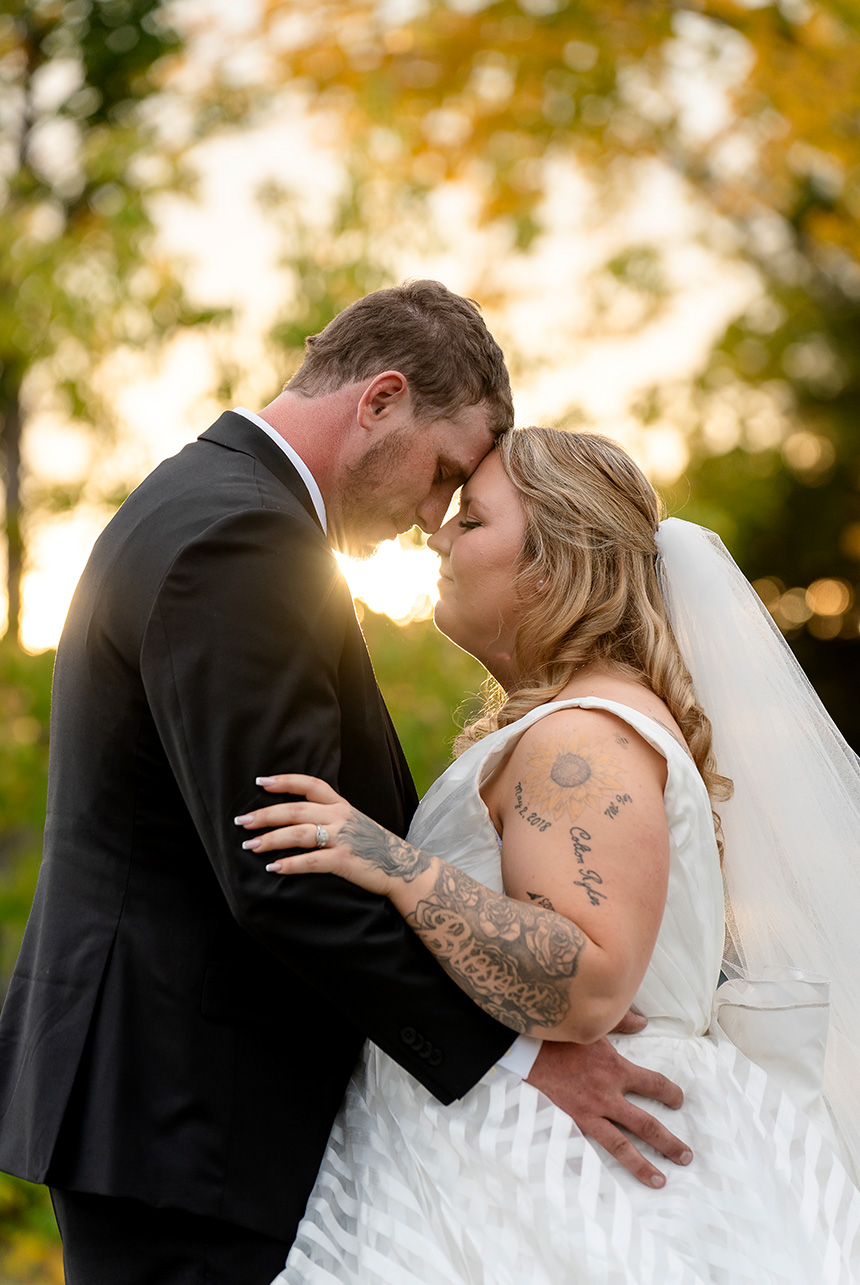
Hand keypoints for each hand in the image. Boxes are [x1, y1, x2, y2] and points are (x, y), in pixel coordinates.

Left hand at [235, 773, 427, 896]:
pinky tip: (272, 868)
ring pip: (299, 834)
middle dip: (265, 815)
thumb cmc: (373, 848)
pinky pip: (311, 861)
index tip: (260, 782)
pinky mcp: (345, 860)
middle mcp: (341, 817)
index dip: (284, 781)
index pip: (310, 785)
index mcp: (341, 805)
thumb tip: (295, 819)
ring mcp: (343, 838)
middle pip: (295, 811)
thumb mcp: (353, 823)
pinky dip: (290, 865)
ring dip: (270, 840)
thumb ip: (329, 817)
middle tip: (242, 822)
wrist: (404, 869)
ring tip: (250, 846)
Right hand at [525, 1038, 691, 1187]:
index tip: (678, 1101)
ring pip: (621, 1146)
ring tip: (660, 1180)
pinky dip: (601, 1163)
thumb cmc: (561, 1035)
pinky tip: (609, 1181)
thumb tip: (643, 1022)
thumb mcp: (594, 1024)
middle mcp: (607, 1096)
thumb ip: (622, 1020)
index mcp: (617, 1070)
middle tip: (685, 1157)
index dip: (670, 1094)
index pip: (654, 1085)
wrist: (527, 1048)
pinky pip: (590, 1147)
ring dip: (642, 1165)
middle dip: (668, 1143)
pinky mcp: (571, 1122)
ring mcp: (589, 1113)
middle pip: (646, 1125)